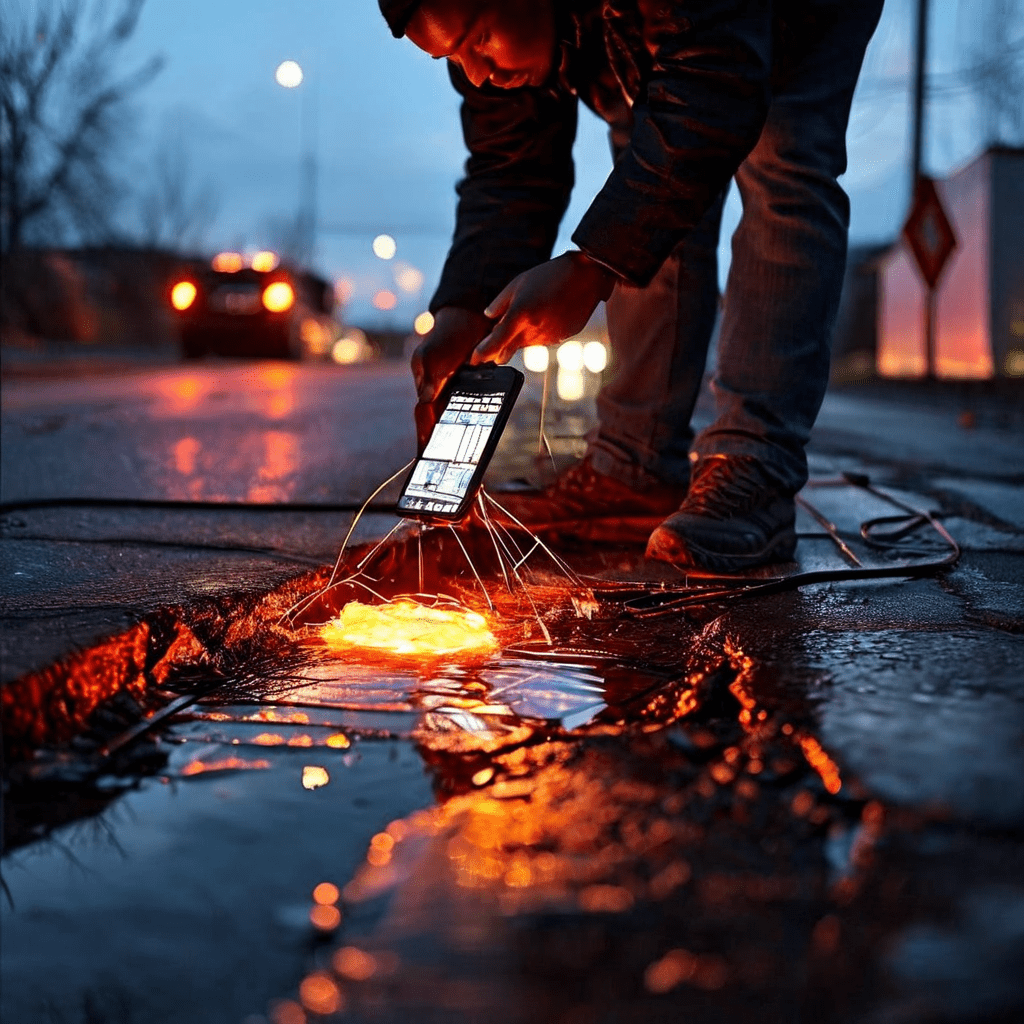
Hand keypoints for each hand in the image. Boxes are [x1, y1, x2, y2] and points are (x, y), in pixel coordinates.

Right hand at [411, 305, 491, 449]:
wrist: (472, 317)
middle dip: (436, 441)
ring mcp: (454, 389)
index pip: (423, 415)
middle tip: (440, 462)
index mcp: (425, 385)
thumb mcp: (434, 353)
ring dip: (452, 435)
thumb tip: (425, 399)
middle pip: (435, 421)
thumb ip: (429, 375)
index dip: (423, 435)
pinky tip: (478, 434)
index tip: (424, 454)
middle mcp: (437, 390)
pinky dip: (469, 422)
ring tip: (454, 456)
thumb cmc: (448, 334)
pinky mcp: (471, 387)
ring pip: (452, 417)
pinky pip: (469, 408)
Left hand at [472, 251, 615, 365]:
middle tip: (491, 345)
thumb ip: (500, 303)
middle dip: (499, 349)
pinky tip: (545, 315)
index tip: (473, 361)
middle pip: (508, 349)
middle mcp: (534, 330)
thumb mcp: (518, 283)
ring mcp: (549, 337)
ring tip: (530, 313)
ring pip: (525, 345)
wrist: (586, 276)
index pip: (495, 343)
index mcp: (520, 315)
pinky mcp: (561, 338)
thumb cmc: (549, 275)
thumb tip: (488, 317)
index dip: (481, 355)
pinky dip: (538, 333)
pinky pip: (542, 341)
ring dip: (520, 337)